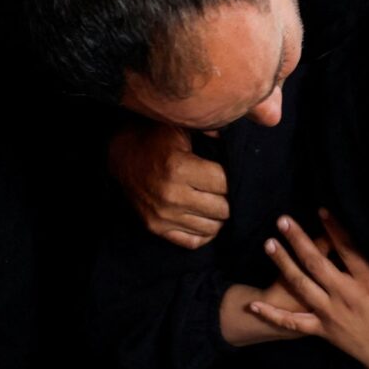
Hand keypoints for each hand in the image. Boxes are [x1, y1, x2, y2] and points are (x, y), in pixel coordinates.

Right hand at [108, 119, 228, 248]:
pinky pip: (193, 242)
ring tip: (217, 201)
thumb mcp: (182, 126)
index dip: (233, 178)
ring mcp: (162, 216)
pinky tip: (205, 217)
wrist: (121, 155)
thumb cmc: (157, 139)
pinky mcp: (156, 228)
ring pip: (212, 228)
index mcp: (179, 168)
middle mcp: (171, 196)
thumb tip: (248, 127)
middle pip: (222, 209)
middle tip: (226, 189)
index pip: (225, 184)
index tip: (231, 173)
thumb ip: (214, 130)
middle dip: (229, 198)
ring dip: (219, 216)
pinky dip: (204, 232)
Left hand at [252, 212, 368, 368]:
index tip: (321, 210)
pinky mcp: (324, 332)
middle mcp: (346, 295)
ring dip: (283, 263)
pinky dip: (272, 316)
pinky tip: (254, 306)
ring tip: (269, 244)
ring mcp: (331, 314)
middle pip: (316, 261)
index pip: (347, 248)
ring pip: (301, 285)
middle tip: (283, 220)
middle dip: (297, 239)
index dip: (333, 228)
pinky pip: (294, 323)